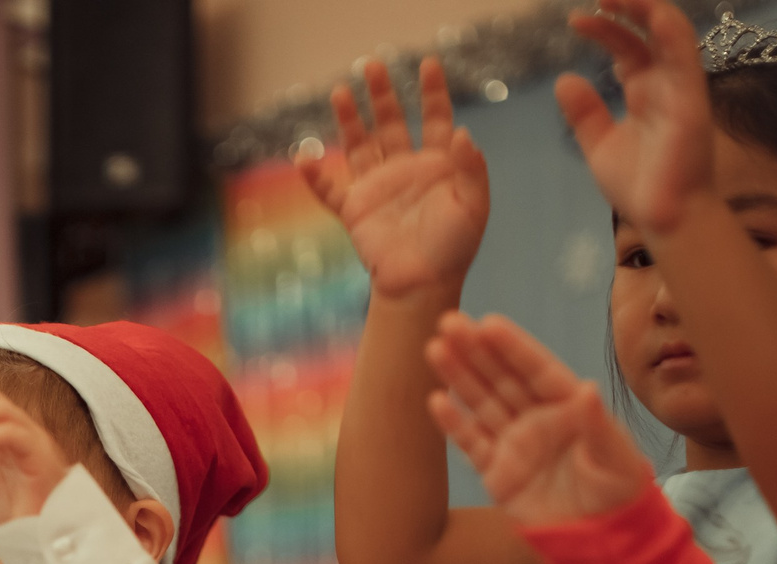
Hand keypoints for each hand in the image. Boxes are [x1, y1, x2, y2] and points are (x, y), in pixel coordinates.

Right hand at [295, 58, 489, 297]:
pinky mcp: (355, 211)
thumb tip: (462, 132)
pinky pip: (331, 191)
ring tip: (339, 91)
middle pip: (391, 122)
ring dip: (349, 119)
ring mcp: (377, 188)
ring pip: (359, 145)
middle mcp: (404, 170)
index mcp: (437, 166)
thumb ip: (471, 169)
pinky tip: (303, 159)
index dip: (432, 92)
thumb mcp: (473, 206)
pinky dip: (316, 178)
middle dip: (382, 94)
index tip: (428, 64)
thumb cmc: (453, 249)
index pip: (435, 119)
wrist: (422, 286)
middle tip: (373, 64)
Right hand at [427, 312, 656, 527]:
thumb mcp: (616, 458)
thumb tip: (586, 388)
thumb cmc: (621, 494)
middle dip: (476, 350)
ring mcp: (515, 443)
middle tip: (449, 321)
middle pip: (502, 378)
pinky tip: (436, 401)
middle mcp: (539, 418)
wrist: (604, 541)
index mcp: (569, 406)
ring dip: (458, 376)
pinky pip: (471, 443)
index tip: (488, 323)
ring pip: (482, 402)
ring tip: (435, 348)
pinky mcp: (498, 472)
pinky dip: (453, 424)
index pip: (537, 369)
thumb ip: (596, 425)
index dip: (513, 347)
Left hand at [560, 0, 716, 235]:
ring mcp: (680, 89)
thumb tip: (565, 79)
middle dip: (626, 6)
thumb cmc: (640, 187)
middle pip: (648, 31)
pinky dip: (672, 32)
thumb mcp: (600, 145)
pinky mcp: (692, 102)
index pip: (627, 46)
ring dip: (648, 8)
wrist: (665, 219)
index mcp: (644, 91)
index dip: (604, 28)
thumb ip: (584, 113)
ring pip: (671, 33)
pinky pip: (686, 58)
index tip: (575, 20)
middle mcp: (664, 83)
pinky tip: (655, 14)